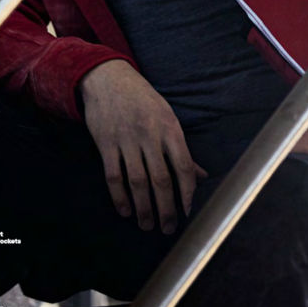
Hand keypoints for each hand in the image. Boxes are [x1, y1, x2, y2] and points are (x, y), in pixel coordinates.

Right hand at [79, 60, 207, 233]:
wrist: (109, 78)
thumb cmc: (143, 100)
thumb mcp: (166, 116)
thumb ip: (181, 148)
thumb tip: (201, 176)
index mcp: (169, 127)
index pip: (184, 166)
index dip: (188, 192)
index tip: (187, 211)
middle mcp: (149, 134)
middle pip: (161, 179)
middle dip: (166, 209)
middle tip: (168, 228)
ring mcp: (126, 139)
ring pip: (137, 182)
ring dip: (144, 208)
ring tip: (147, 225)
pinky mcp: (106, 142)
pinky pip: (114, 176)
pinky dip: (119, 197)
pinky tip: (125, 210)